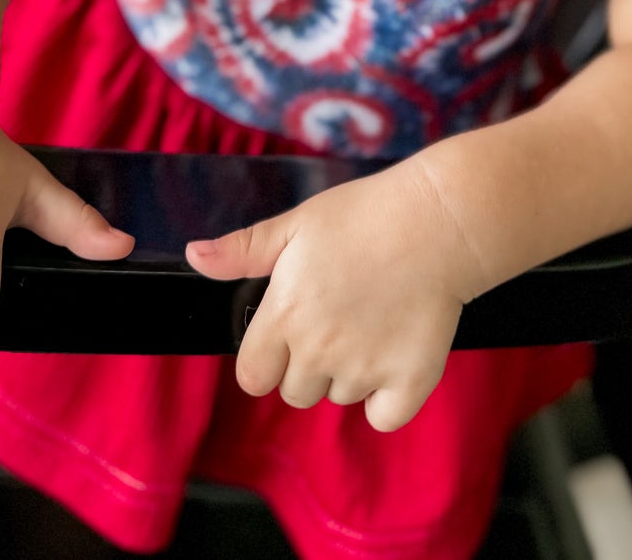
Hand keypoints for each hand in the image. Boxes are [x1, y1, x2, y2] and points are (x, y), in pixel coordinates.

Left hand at [185, 160, 482, 432]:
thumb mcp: (296, 223)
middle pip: (296, 392)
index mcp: (284, 316)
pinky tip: (394, 356)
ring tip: (373, 320)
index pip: (253, 377)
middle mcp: (318, 351)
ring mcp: (364, 370)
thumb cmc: (364, 214)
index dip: (267, 358)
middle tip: (339, 318)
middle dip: (309, 365)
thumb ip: (243, 249)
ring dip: (350, 372)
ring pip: (340, 396)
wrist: (437, 220)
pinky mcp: (408, 381)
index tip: (289, 334)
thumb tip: (195, 256)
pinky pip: (382, 416)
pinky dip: (387, 398)